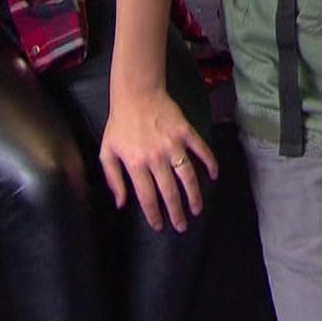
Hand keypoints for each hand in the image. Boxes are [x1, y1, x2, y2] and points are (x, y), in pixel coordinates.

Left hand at [99, 88, 219, 231]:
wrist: (137, 94)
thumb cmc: (120, 124)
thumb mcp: (107, 152)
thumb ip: (113, 179)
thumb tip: (121, 203)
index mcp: (136, 164)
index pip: (147, 197)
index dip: (154, 215)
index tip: (160, 226)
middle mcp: (156, 158)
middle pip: (169, 192)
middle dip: (177, 213)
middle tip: (182, 226)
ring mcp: (173, 145)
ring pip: (188, 177)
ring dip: (194, 195)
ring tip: (197, 209)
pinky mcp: (186, 132)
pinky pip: (202, 150)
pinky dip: (210, 163)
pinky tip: (214, 175)